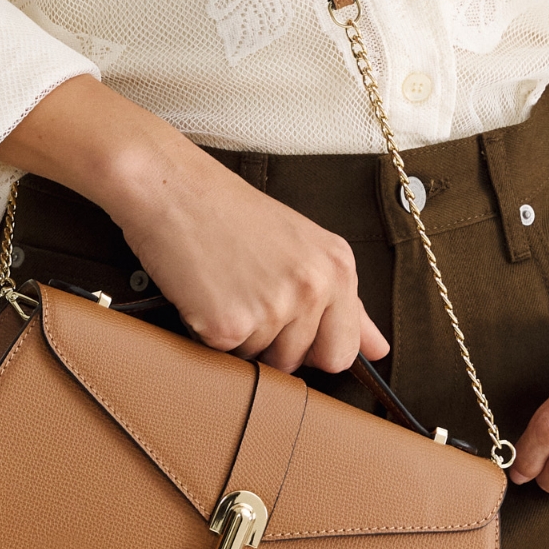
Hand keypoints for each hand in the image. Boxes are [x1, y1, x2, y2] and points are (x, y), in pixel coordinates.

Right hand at [0, 77, 389, 374]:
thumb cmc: (226, 210)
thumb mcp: (301, 245)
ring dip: (240, 338)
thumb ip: (347, 303)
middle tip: (248, 296)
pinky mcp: (230, 325)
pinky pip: (224, 356)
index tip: (289, 326)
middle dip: (274, 346)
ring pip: (261, 362)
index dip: (312, 346)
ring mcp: (274, 308)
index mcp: (338, 266)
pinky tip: (203, 291)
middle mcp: (314, 287)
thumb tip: (380, 349)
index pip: (344, 350)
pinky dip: (208, 332)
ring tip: (225, 286)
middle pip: (301, 362)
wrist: (168, 185)